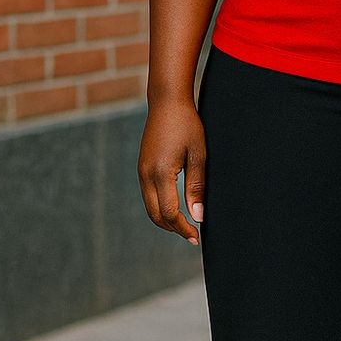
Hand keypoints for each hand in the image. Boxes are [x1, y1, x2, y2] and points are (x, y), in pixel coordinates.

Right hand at [138, 98, 205, 246]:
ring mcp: (141, 171)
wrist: (167, 102)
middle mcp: (146, 174)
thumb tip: (198, 216)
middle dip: (173, 228)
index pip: (169, 212)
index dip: (183, 228)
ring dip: (166, 220)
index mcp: (161, 173)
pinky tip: (175, 208)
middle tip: (192, 236)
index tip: (197, 237)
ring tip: (185, 225)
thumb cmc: (187, 124)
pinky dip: (160, 207)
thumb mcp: (198, 155)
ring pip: (150, 207)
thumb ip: (197, 187)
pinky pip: (148, 195)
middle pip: (155, 215)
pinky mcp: (142, 167)